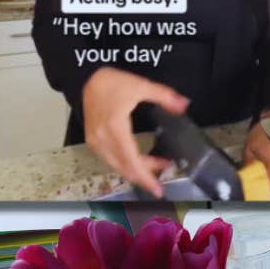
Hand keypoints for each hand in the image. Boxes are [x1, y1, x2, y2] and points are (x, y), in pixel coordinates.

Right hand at [81, 67, 186, 198]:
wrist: (86, 79)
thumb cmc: (111, 83)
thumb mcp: (141, 85)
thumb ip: (163, 96)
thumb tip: (183, 105)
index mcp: (114, 127)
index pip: (131, 159)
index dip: (145, 176)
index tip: (157, 189)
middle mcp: (102, 139)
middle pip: (124, 167)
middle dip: (143, 177)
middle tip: (161, 182)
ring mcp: (95, 142)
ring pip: (116, 165)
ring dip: (136, 170)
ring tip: (157, 167)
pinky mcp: (93, 141)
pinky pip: (110, 160)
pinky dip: (125, 164)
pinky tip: (139, 162)